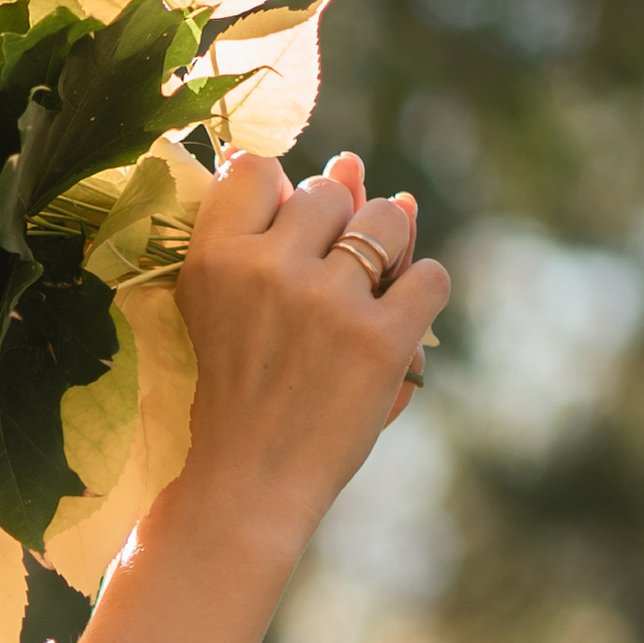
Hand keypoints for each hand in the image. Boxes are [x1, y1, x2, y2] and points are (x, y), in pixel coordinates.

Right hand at [168, 150, 445, 567]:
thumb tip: (354, 160)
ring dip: (386, 252)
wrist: (249, 482)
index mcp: (213, 258)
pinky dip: (420, 299)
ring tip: (359, 300)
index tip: (277, 239)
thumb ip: (277, 230)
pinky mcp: (380, 338)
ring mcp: (327, 302)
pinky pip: (430, 276)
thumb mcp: (227, 304)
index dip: (276, 195)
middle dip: (335, 229)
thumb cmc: (239, 389)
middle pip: (329, 192)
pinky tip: (392, 329)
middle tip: (318, 291)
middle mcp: (267, 269)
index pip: (255, 166)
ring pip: (387, 220)